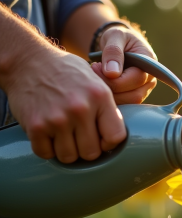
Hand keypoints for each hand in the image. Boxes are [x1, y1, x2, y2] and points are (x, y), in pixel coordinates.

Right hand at [5, 48, 125, 162]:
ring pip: (69, 157)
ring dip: (66, 151)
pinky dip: (46, 149)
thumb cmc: (65, 72)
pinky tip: (47, 136)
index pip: (116, 137)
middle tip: (79, 139)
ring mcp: (57, 119)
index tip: (101, 140)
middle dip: (86, 149)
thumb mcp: (95, 82)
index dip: (109, 143)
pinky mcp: (35, 126)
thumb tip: (117, 138)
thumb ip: (107, 108)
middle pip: (91, 153)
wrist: (26, 60)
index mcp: (100, 96)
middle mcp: (80, 109)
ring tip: (63, 136)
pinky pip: (45, 153)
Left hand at [90, 26, 156, 103]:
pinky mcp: (134, 95)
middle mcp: (150, 80)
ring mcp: (144, 90)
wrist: (118, 44)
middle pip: (134, 95)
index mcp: (150, 64)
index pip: (136, 79)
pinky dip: (110, 98)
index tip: (95, 68)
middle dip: (110, 88)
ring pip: (129, 102)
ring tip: (96, 78)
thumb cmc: (118, 37)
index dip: (115, 79)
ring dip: (109, 95)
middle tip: (93, 74)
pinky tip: (99, 85)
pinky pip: (124, 103)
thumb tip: (112, 73)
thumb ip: (114, 52)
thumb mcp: (115, 36)